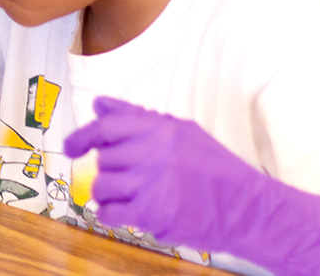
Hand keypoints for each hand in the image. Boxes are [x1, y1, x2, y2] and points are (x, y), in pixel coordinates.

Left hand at [64, 96, 319, 275]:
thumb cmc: (215, 170)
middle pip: (104, 159)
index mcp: (160, 130)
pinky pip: (111, 212)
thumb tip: (99, 105)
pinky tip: (122, 212)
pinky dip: (110, 213)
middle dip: (112, 169)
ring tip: (128, 196)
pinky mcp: (152, 213)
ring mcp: (151, 183)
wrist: (248, 209)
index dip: (81, 136)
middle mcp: (153, 153)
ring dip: (109, 193)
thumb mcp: (182, 133)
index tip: (72, 147)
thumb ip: (138, 118)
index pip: (105, 127)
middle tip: (132, 177)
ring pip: (103, 185)